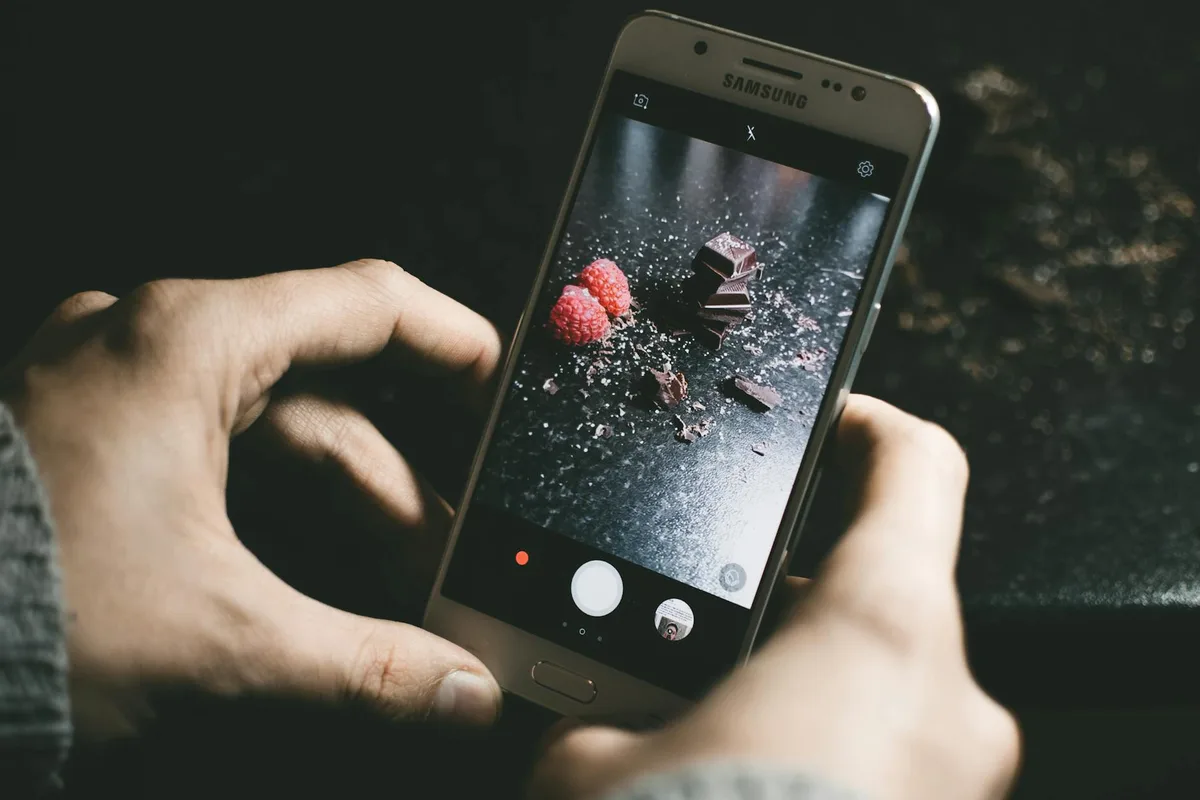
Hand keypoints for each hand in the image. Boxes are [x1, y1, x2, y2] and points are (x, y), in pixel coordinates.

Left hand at [1, 259, 504, 738]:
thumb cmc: (19, 614)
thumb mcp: (221, 643)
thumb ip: (368, 664)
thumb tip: (463, 692)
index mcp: (187, 346)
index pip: (364, 303)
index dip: (451, 339)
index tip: (503, 379)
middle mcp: (145, 344)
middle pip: (323, 390)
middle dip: (397, 479)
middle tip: (449, 553)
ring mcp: (106, 386)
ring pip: (265, 426)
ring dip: (337, 500)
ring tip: (392, 576)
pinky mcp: (82, 436)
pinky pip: (208, 449)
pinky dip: (269, 503)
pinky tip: (305, 566)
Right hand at [531, 396, 1019, 799]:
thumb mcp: (597, 766)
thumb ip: (595, 708)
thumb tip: (572, 708)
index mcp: (879, 633)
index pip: (919, 467)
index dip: (869, 426)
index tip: (823, 426)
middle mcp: (948, 701)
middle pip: (881, 590)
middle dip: (787, 599)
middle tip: (701, 621)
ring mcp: (957, 782)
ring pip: (880, 687)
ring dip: (798, 686)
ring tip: (703, 718)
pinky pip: (886, 761)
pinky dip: (821, 751)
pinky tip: (738, 781)